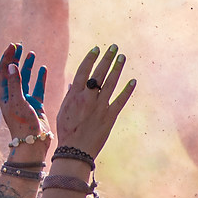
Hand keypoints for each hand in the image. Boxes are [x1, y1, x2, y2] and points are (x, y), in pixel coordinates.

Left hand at [0, 43, 46, 145]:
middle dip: (15, 59)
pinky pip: (37, 88)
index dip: (7, 58)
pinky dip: (40, 78)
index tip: (12, 46)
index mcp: (5, 95)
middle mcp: (13, 96)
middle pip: (12, 73)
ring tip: (32, 53)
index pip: (3, 72)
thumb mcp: (18, 101)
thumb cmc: (22, 124)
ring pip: (25, 79)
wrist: (33, 142)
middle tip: (19, 46)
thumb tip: (11, 65)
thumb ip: (15, 83)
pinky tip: (43, 69)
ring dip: (27, 66)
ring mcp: (25, 100)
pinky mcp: (36, 105)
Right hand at [53, 43, 135, 161]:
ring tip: (122, 57)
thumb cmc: (67, 131)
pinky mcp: (110, 117)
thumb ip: (70, 95)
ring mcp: (100, 107)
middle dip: (107, 58)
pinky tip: (133, 81)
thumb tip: (75, 82)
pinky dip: (128, 90)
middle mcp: (87, 98)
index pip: (83, 72)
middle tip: (114, 47)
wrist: (75, 151)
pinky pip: (120, 100)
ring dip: (117, 69)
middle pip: (99, 73)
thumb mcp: (64, 110)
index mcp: (74, 96)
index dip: (91, 58)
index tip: (97, 48)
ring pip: (111, 83)